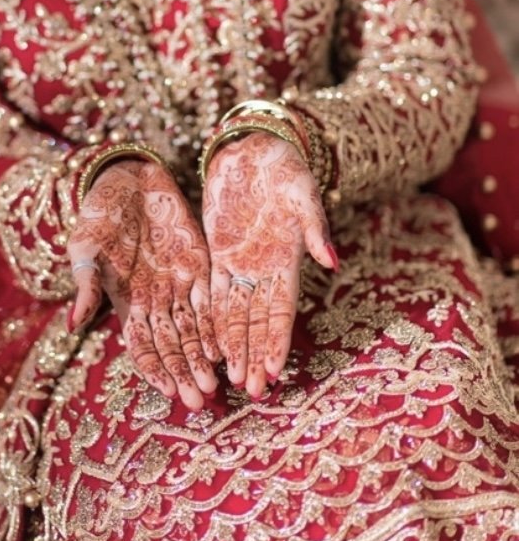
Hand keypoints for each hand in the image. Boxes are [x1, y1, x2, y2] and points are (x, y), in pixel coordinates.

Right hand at [67, 159, 219, 410]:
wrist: (128, 178)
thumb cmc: (99, 214)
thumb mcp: (85, 248)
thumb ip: (85, 285)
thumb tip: (73, 324)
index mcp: (127, 302)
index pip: (143, 346)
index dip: (155, 370)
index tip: (167, 391)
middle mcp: (155, 301)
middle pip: (172, 346)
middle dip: (185, 373)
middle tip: (200, 400)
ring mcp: (179, 285)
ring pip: (194, 330)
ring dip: (203, 358)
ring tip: (218, 383)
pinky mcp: (200, 265)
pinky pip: (211, 301)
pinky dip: (216, 325)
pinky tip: (226, 346)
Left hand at [202, 132, 336, 399]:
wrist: (256, 149)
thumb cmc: (286, 169)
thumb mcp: (304, 194)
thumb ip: (314, 228)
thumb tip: (332, 260)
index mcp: (286, 261)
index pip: (282, 311)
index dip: (277, 341)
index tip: (275, 371)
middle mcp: (262, 271)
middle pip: (257, 323)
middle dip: (255, 356)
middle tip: (250, 391)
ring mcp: (239, 266)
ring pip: (235, 316)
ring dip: (234, 348)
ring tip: (231, 380)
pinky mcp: (218, 256)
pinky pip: (213, 295)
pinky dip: (212, 321)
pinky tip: (209, 346)